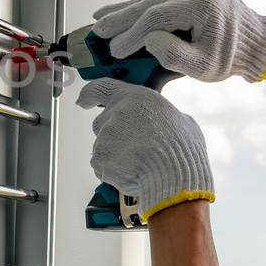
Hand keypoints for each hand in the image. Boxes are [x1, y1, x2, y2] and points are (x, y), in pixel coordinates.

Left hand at [76, 79, 214, 222]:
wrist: (173, 176)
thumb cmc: (181, 151)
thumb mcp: (183, 122)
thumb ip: (164, 117)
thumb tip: (166, 124)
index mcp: (135, 97)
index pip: (102, 88)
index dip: (89, 94)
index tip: (82, 101)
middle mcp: (116, 112)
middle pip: (102, 123)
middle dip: (113, 137)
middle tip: (135, 149)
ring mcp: (105, 135)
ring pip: (103, 147)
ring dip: (116, 156)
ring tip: (140, 164)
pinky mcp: (99, 157)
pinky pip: (102, 166)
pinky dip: (114, 172)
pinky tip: (133, 173)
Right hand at [91, 0, 265, 82]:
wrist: (255, 43)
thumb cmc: (231, 58)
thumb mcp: (206, 67)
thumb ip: (175, 56)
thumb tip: (148, 40)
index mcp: (203, 5)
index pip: (158, 17)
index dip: (133, 34)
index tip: (116, 50)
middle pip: (150, 3)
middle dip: (121, 18)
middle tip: (97, 31)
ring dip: (125, 11)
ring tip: (99, 20)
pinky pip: (159, 0)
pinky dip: (139, 8)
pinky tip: (120, 11)